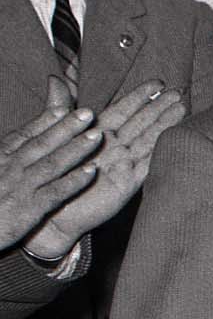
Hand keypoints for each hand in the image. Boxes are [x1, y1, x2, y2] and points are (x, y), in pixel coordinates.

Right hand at [0, 78, 107, 252]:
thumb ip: (6, 158)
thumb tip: (20, 145)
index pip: (24, 136)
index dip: (45, 121)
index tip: (64, 108)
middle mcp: (10, 170)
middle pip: (42, 144)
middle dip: (66, 127)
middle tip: (88, 113)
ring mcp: (21, 188)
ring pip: (52, 164)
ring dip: (77, 148)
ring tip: (97, 135)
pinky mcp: (29, 210)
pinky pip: (55, 192)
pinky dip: (74, 181)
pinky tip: (92, 171)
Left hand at [26, 80, 186, 259]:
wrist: (53, 213)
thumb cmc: (54, 175)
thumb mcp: (55, 135)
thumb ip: (60, 109)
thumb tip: (54, 80)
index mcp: (98, 134)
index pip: (124, 109)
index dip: (140, 96)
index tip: (157, 83)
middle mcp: (115, 147)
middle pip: (142, 122)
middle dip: (160, 107)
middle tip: (178, 93)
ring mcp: (124, 164)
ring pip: (148, 139)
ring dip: (165, 124)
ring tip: (181, 108)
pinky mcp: (128, 183)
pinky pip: (147, 164)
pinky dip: (159, 152)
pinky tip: (172, 139)